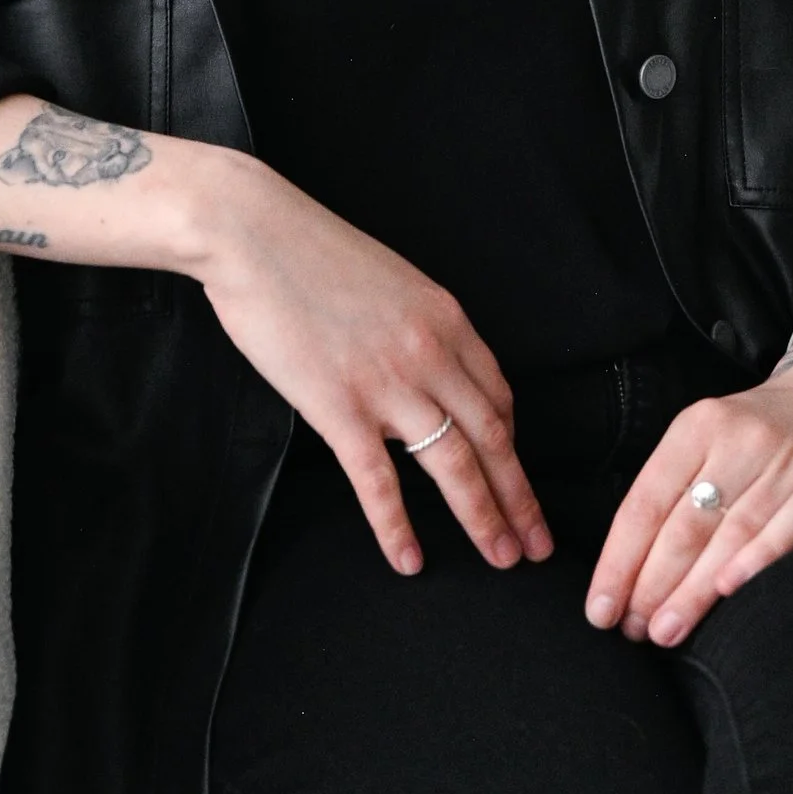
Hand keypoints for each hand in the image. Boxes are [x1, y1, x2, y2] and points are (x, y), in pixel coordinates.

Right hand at [198, 162, 550, 579]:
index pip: (499, 394)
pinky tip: (409, 560)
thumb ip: (416, 325)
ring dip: (484, 518)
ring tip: (501, 557)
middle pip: (493, 439)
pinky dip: (397, 527)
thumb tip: (423, 362)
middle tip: (538, 543)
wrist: (253, 233)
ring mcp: (388, 384)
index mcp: (446, 319)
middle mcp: (431, 354)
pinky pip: (380, 482)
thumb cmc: (308, 252)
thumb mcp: (389, 279)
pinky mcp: (340, 408)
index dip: (514, 445)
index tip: (517, 476)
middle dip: (520, 497)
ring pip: (455, 465)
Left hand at [585, 319, 792, 647]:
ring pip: (733, 531)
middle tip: (634, 631)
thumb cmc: (759, 434)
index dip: (620, 560)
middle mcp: (739, 438)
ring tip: (667, 630)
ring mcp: (789, 458)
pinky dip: (761, 556)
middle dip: (653, 584)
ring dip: (696, 588)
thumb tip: (628, 571)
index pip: (645, 503)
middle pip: (686, 524)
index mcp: (697, 427)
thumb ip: (674, 491)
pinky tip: (732, 589)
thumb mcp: (708, 439)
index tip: (600, 609)